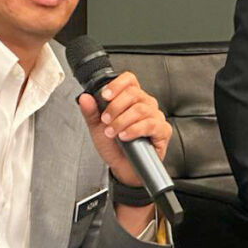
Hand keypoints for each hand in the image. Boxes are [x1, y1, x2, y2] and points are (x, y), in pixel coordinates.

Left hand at [76, 71, 171, 186]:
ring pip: (141, 109)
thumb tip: (84, 97)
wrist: (122, 167)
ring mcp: (155, 116)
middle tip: (105, 120)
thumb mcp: (97, 127)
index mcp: (131, 99)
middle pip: (134, 93)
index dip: (117, 84)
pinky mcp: (162, 130)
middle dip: (115, 107)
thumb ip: (91, 112)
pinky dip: (134, 130)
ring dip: (122, 121)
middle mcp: (145, 104)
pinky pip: (150, 124)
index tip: (105, 96)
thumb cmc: (114, 145)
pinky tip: (124, 136)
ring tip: (112, 132)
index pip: (129, 80)